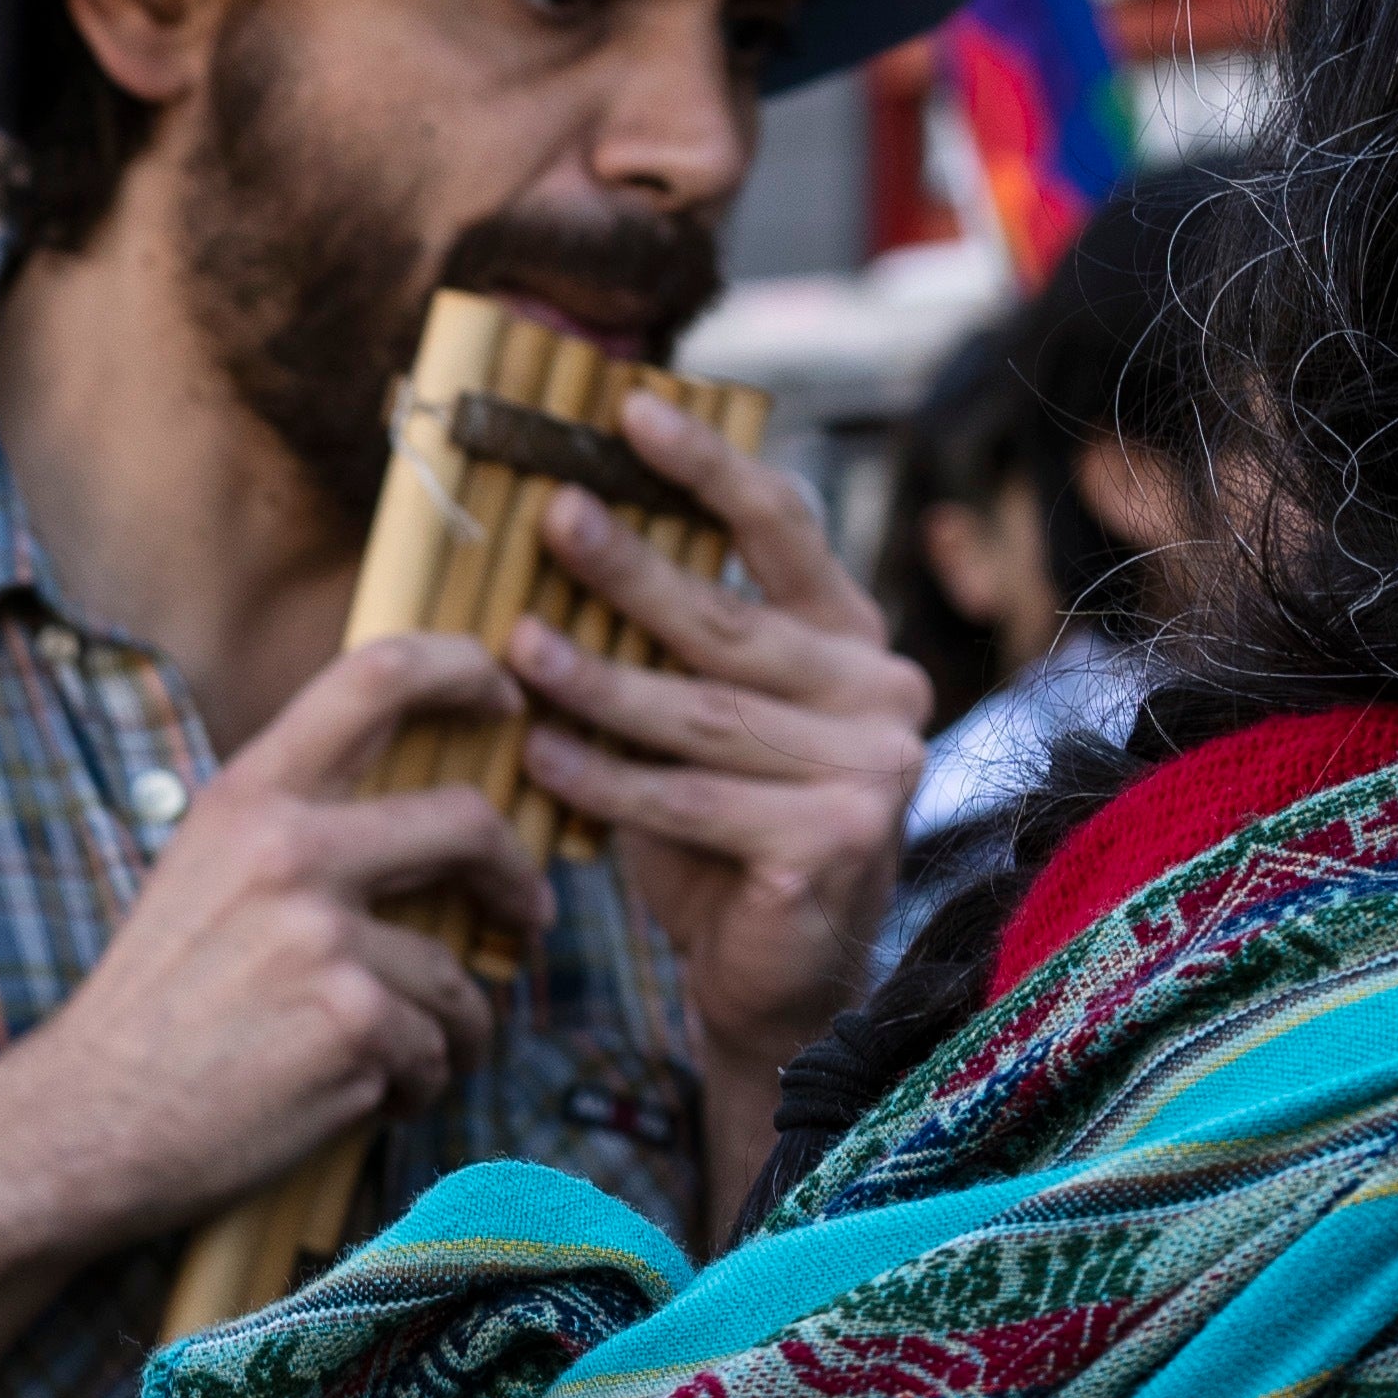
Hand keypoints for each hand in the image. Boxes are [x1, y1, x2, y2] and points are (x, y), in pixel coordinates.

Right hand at [0, 626, 543, 1258]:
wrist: (84, 1125)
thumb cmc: (149, 1015)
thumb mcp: (197, 878)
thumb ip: (287, 832)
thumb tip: (411, 823)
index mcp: (246, 800)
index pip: (376, 675)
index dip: (463, 668)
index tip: (503, 694)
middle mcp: (287, 852)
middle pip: (467, 821)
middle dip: (515, 875)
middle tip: (527, 914)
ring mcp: (324, 938)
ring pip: (455, 974)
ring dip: (451, 1026)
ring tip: (402, 1059)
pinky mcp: (354, 1025)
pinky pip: (437, 1049)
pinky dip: (416, 1084)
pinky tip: (363, 1098)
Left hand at [506, 404, 934, 1077]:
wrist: (776, 986)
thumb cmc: (721, 839)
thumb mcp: (699, 725)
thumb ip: (668, 647)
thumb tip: (560, 537)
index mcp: (850, 641)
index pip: (784, 532)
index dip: (708, 469)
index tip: (631, 411)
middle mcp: (881, 691)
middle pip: (729, 620)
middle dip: (631, 566)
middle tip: (552, 517)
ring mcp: (871, 768)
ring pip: (701, 714)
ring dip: (598, 679)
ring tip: (517, 647)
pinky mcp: (836, 841)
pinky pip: (691, 799)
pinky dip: (608, 781)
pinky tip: (541, 757)